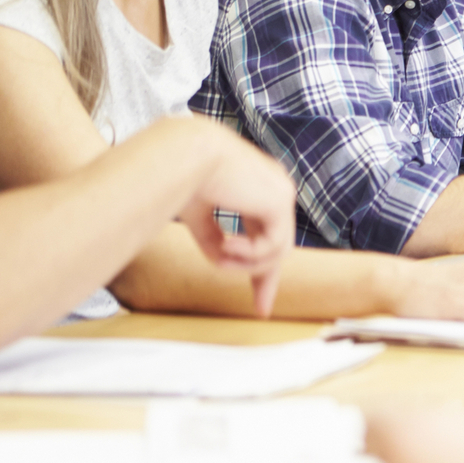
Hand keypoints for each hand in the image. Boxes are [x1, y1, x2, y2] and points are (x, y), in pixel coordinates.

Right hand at [177, 125, 296, 315]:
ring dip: (245, 265)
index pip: (267, 231)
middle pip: (278, 244)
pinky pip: (271, 245)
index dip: (261, 265)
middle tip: (261, 308)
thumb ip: (213, 236)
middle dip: (265, 277)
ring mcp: (281, 193)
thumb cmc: (182, 175)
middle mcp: (274, 189)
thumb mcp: (198, 213)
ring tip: (218, 259)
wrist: (183, 153)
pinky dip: (248, 255)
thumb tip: (222, 261)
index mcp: (257, 186)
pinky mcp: (279, 200)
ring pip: (276, 250)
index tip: (262, 300)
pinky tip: (225, 246)